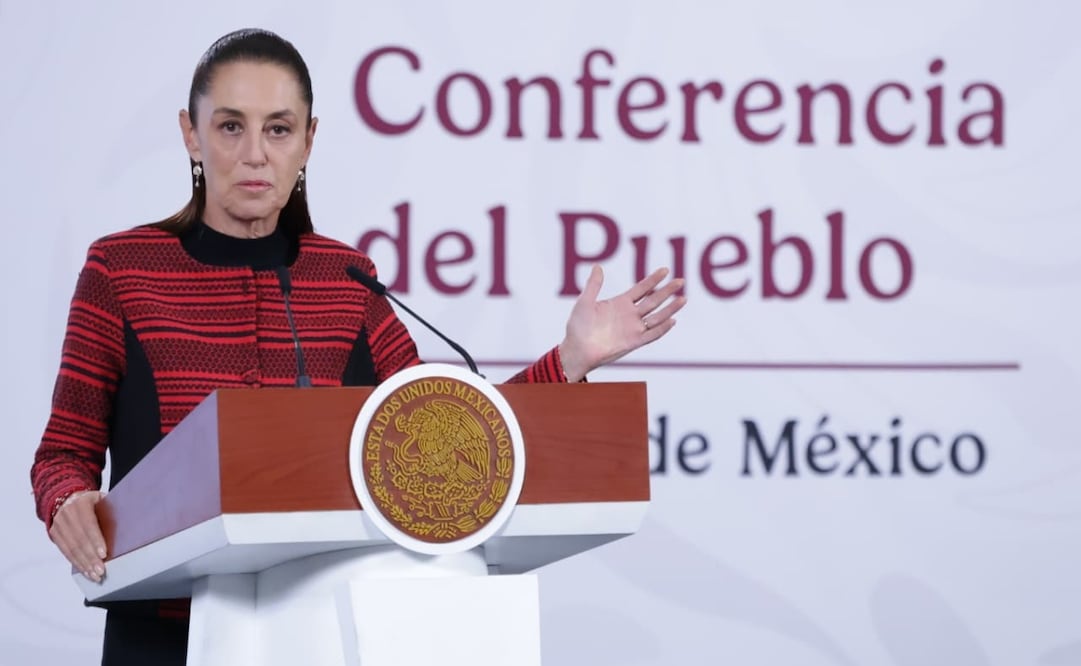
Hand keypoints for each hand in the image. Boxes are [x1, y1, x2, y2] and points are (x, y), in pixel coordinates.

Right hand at [49, 490, 106, 582]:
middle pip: (80, 540)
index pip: (88, 525)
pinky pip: (66, 552)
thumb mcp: (100, 498)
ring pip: (72, 549)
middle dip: (91, 557)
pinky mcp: (55, 536)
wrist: (65, 497)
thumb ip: (111, 508)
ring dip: (84, 564)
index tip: (103, 553)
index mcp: (80, 503)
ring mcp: (58, 525)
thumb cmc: (90, 500)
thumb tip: (130, 520)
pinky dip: (77, 563)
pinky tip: (86, 571)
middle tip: (101, 570)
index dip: (96, 540)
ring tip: (95, 575)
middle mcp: (66, 514)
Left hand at [559, 266, 686, 381]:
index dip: (653, 279)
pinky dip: (662, 329)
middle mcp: (629, 315)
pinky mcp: (633, 342)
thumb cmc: (578, 327)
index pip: (641, 288)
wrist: (576, 349)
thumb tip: (598, 266)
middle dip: (667, 290)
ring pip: (657, 316)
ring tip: (683, 298)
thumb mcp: (585, 302)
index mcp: (620, 303)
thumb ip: (593, 285)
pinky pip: (651, 335)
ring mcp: (633, 328)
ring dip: (670, 308)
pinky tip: (672, 320)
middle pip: (653, 300)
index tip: (665, 270)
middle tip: (681, 280)